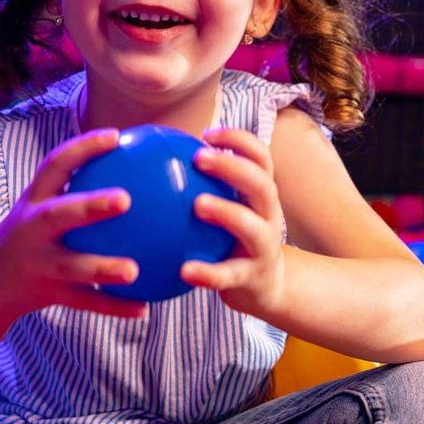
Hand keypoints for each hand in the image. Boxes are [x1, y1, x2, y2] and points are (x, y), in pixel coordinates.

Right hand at [0, 128, 147, 319]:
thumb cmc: (30, 237)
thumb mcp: (40, 209)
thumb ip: (76, 189)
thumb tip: (136, 166)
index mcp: (33, 202)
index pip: (55, 165)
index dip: (83, 148)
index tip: (116, 135)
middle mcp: (32, 230)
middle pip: (59, 215)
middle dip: (90, 206)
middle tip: (126, 199)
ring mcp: (38, 264)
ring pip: (72, 266)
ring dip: (103, 268)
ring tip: (134, 271)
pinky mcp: (46, 294)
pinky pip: (84, 302)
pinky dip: (113, 306)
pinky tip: (144, 306)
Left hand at [181, 128, 286, 316]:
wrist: (265, 289)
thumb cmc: (233, 240)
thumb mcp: (229, 210)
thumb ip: (204, 186)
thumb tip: (154, 159)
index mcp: (261, 196)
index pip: (260, 159)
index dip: (239, 140)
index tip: (207, 134)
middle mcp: (269, 217)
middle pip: (261, 184)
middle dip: (233, 166)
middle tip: (198, 157)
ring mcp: (264, 248)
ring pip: (251, 226)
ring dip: (226, 211)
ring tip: (197, 205)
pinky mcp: (252, 278)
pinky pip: (229, 275)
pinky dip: (208, 272)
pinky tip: (184, 270)